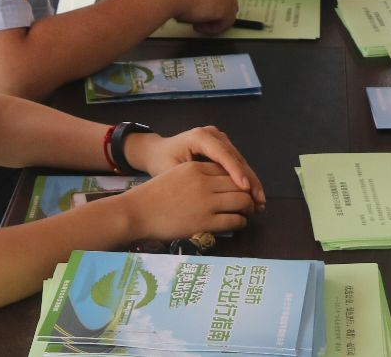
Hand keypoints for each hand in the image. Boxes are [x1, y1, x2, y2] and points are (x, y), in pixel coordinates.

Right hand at [118, 160, 258, 242]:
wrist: (137, 212)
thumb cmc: (154, 196)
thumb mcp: (176, 175)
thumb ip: (197, 176)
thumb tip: (218, 185)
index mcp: (196, 168)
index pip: (228, 169)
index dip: (240, 178)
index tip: (246, 186)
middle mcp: (204, 182)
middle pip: (239, 183)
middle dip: (249, 193)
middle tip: (254, 201)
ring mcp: (205, 202)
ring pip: (241, 200)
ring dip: (248, 207)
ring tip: (248, 212)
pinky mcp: (204, 221)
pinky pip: (234, 220)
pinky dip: (241, 222)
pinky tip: (238, 223)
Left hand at [126, 126, 264, 209]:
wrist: (156, 151)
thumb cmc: (161, 162)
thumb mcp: (172, 172)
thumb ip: (193, 181)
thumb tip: (215, 198)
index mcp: (199, 136)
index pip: (222, 154)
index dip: (235, 172)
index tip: (245, 189)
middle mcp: (213, 134)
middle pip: (236, 157)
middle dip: (249, 180)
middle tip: (259, 201)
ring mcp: (220, 138)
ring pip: (240, 161)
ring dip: (251, 181)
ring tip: (260, 202)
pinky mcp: (223, 146)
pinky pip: (236, 163)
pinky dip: (245, 179)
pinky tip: (253, 195)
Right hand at [158, 0, 237, 33]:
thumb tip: (200, 9)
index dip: (215, 3)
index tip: (206, 12)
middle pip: (229, 2)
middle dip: (216, 13)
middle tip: (201, 19)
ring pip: (229, 13)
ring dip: (214, 21)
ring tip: (198, 24)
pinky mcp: (226, 8)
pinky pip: (225, 24)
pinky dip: (212, 29)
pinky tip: (198, 26)